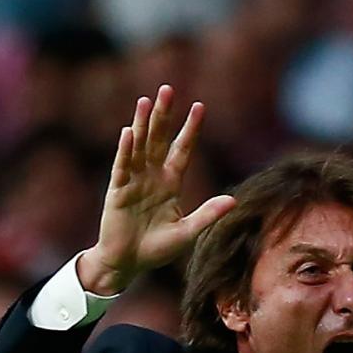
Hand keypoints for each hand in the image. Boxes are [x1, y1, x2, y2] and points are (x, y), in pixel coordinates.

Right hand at [78, 85, 235, 299]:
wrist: (128, 264)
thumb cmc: (157, 249)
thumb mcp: (187, 232)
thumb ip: (208, 214)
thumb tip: (234, 201)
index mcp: (170, 183)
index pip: (182, 150)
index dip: (190, 129)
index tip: (199, 106)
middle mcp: (152, 177)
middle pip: (159, 139)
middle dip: (164, 115)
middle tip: (168, 89)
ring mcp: (133, 181)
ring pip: (139, 146)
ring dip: (142, 123)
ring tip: (145, 100)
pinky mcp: (117, 192)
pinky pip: (122, 167)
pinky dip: (125, 151)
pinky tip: (128, 132)